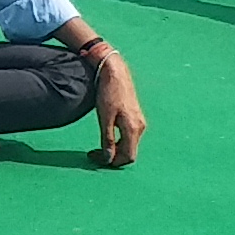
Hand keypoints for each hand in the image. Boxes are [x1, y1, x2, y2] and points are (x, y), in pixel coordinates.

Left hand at [85, 44, 145, 165]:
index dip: (112, 162)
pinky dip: (119, 142)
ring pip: (129, 145)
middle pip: (129, 153)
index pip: (127, 156)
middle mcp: (140, 127)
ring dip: (115, 150)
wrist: (115, 72)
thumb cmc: (108, 92)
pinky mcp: (136, 118)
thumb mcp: (105, 118)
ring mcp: (140, 122)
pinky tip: (107, 137)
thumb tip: (109, 159)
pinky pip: (129, 137)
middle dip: (112, 157)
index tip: (96, 158)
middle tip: (94, 154)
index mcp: (133, 128)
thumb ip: (108, 139)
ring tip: (98, 147)